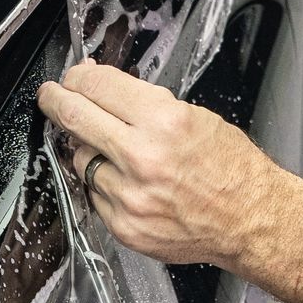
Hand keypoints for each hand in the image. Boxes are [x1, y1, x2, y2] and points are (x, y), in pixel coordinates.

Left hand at [38, 60, 289, 268]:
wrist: (251, 221)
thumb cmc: (231, 168)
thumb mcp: (195, 117)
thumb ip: (144, 103)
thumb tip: (101, 87)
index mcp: (164, 122)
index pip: (98, 86)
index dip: (79, 77)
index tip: (72, 77)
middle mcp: (142, 158)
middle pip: (75, 118)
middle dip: (56, 100)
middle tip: (51, 94)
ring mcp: (130, 196)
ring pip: (81, 159)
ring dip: (90, 149)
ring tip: (117, 151)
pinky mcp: (124, 226)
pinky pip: (95, 194)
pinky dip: (104, 184)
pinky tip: (129, 182)